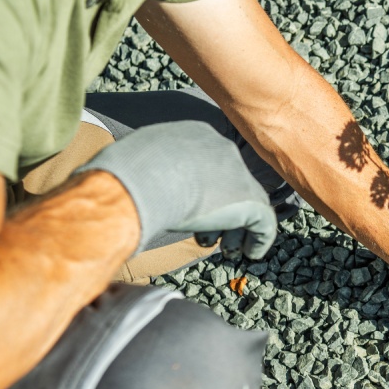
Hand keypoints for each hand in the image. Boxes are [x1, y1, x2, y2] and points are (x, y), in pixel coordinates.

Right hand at [73, 121, 276, 257]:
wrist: (142, 180)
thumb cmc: (125, 171)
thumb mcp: (133, 158)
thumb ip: (146, 166)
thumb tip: (132, 180)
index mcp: (195, 134)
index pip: (210, 164)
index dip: (205, 191)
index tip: (194, 211)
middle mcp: (222, 149)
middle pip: (231, 183)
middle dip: (223, 210)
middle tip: (214, 234)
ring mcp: (239, 174)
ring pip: (249, 203)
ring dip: (238, 228)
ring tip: (228, 248)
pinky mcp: (249, 200)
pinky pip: (264, 222)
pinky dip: (259, 240)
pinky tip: (250, 253)